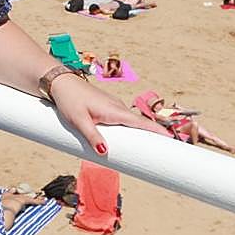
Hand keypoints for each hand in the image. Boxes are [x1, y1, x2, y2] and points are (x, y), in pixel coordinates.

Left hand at [49, 74, 172, 153]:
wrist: (60, 82)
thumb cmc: (69, 100)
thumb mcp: (79, 120)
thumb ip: (92, 136)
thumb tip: (104, 152)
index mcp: (115, 111)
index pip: (142, 123)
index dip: (159, 131)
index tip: (174, 141)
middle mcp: (118, 108)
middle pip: (141, 124)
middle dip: (155, 136)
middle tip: (168, 151)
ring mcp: (114, 106)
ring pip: (132, 122)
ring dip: (142, 133)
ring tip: (152, 150)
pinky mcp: (107, 107)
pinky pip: (124, 120)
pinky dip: (131, 129)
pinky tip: (129, 138)